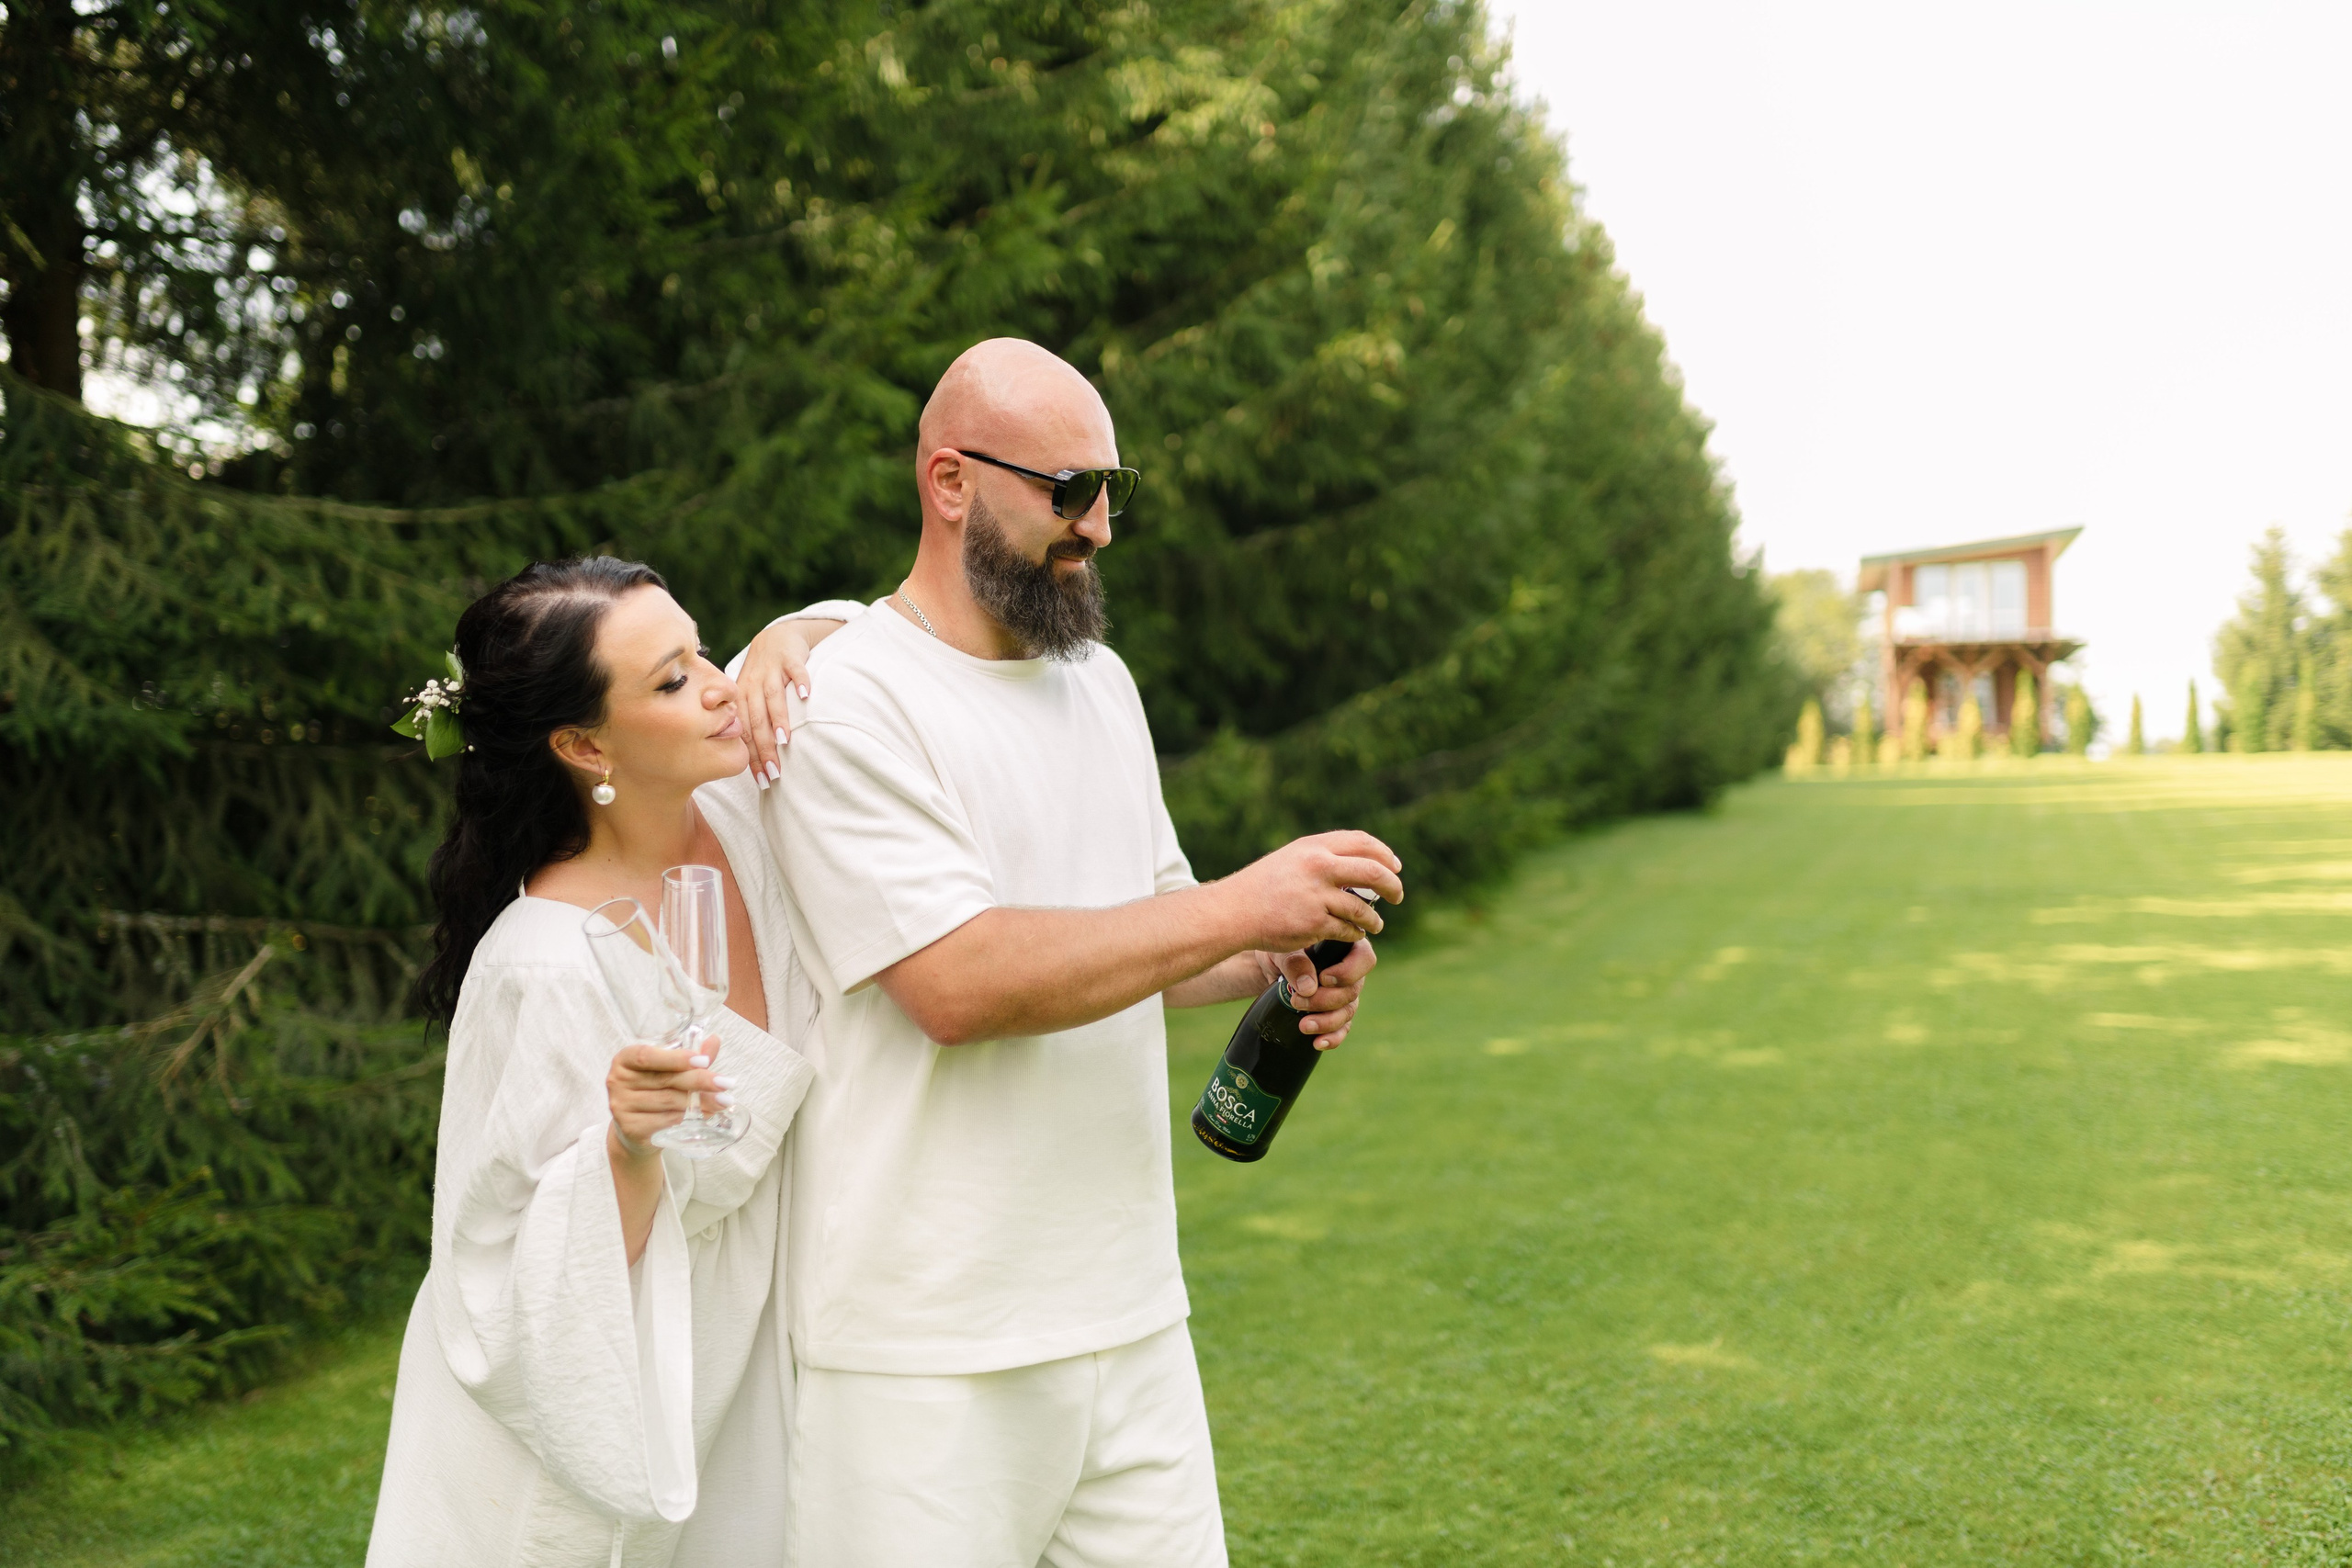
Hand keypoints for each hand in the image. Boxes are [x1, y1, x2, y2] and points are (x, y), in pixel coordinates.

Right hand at [606, 1038, 734, 1154]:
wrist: (637, 1130)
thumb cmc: (654, 1091)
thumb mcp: (670, 1070)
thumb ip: (690, 1056)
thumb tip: (714, 1040)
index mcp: (625, 1059)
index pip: (647, 1055)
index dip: (676, 1058)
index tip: (704, 1061)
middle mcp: (617, 1080)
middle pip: (664, 1079)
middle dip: (699, 1081)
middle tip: (725, 1084)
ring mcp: (620, 1105)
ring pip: (668, 1101)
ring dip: (699, 1102)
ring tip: (723, 1101)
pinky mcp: (630, 1128)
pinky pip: (665, 1120)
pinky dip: (688, 1117)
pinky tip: (706, 1115)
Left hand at [737, 619, 838, 785]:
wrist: (777, 637)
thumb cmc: (765, 674)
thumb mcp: (751, 694)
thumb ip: (749, 721)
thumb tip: (753, 759)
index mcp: (741, 697)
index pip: (743, 731)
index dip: (751, 756)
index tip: (762, 779)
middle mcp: (752, 683)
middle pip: (756, 719)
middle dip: (764, 747)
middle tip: (774, 771)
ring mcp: (771, 669)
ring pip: (772, 696)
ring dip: (778, 718)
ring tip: (784, 741)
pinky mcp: (789, 657)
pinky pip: (795, 669)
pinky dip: (801, 681)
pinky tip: (806, 695)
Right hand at [1215, 830, 1403, 954]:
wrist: (1235, 911)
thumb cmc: (1263, 885)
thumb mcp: (1292, 858)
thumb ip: (1323, 857)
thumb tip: (1362, 860)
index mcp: (1314, 847)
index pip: (1362, 842)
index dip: (1385, 854)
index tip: (1394, 867)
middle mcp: (1318, 867)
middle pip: (1373, 872)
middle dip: (1392, 886)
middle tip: (1397, 896)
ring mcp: (1316, 896)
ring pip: (1362, 908)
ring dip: (1374, 919)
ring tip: (1376, 924)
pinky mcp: (1314, 924)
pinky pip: (1347, 930)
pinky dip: (1355, 934)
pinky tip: (1355, 935)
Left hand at [1274, 938, 1374, 1049]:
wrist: (1268, 969)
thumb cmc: (1280, 951)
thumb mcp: (1282, 951)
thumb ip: (1295, 962)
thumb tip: (1309, 987)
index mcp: (1345, 947)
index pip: (1364, 958)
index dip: (1348, 972)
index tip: (1324, 979)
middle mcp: (1351, 972)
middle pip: (1353, 990)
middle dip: (1326, 1000)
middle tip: (1297, 1001)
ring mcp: (1345, 995)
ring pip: (1347, 1012)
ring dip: (1327, 1022)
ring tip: (1303, 1026)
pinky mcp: (1335, 1014)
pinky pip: (1341, 1029)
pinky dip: (1331, 1038)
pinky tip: (1318, 1043)